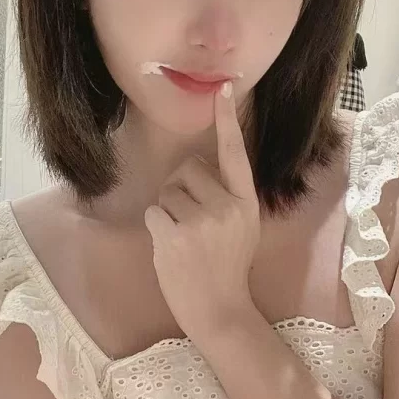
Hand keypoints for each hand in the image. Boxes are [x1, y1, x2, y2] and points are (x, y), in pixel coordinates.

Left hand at [144, 82, 259, 340]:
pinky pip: (152, 212)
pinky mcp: (174, 236)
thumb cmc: (226, 266)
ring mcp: (201, 222)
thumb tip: (197, 167)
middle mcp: (227, 206)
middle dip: (180, 188)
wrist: (220, 310)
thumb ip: (225, 196)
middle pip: (187, 169)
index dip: (228, 120)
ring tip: (183, 239)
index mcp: (246, 201)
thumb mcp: (241, 226)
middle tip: (190, 221)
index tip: (223, 87)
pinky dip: (155, 227)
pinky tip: (170, 248)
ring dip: (167, 211)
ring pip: (166, 191)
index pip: (235, 153)